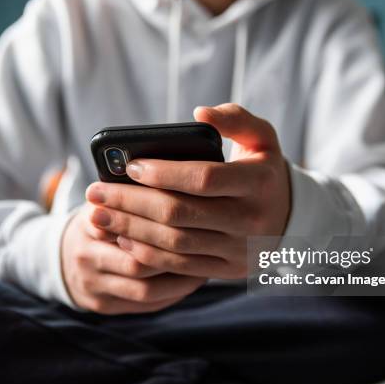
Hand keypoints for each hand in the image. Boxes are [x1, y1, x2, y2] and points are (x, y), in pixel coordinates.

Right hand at [60, 202, 206, 313]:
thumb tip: (174, 179)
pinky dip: (173, 293)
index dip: (162, 225)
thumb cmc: (100, 221)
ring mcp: (94, 285)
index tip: (193, 218)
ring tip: (206, 264)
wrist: (66, 257)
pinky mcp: (105, 305)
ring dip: (180, 279)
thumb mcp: (106, 201)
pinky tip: (193, 279)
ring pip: (145, 289)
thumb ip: (130, 195)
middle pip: (138, 262)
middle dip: (175, 256)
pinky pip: (146, 305)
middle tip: (208, 246)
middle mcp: (86, 257)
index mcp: (88, 224)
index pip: (128, 226)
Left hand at [86, 104, 291, 279]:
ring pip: (175, 243)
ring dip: (131, 229)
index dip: (164, 173)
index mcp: (259, 183)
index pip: (204, 179)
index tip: (130, 166)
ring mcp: (239, 249)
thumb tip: (199, 113)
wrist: (288, 218)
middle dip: (132, 202)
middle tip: (96, 192)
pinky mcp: (227, 270)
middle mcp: (251, 220)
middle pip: (180, 213)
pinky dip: (147, 253)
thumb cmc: (263, 171)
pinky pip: (180, 266)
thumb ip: (235, 118)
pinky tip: (123, 238)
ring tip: (99, 214)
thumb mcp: (262, 138)